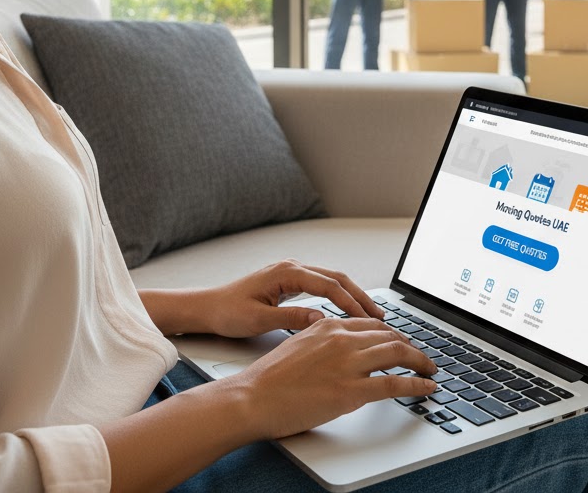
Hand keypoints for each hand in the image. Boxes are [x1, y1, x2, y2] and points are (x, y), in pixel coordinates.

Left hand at [200, 259, 386, 338]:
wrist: (208, 307)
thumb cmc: (228, 312)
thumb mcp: (259, 320)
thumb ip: (291, 319)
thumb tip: (321, 320)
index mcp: (286, 272)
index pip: (329, 285)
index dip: (352, 303)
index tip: (368, 320)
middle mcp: (292, 267)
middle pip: (336, 278)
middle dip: (360, 296)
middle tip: (380, 317)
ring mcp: (291, 272)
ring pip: (331, 280)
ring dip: (351, 296)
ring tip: (371, 315)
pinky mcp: (289, 281)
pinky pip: (321, 285)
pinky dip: (338, 296)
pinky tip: (347, 311)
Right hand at [227, 316, 437, 440]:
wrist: (253, 397)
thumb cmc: (269, 378)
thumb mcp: (297, 344)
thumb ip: (321, 339)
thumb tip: (335, 340)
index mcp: (328, 326)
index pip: (371, 324)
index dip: (392, 333)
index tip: (401, 342)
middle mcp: (341, 339)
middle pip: (389, 335)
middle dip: (410, 345)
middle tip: (421, 356)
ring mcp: (348, 364)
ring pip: (397, 353)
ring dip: (420, 361)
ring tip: (430, 369)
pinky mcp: (351, 391)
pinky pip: (394, 383)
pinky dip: (416, 384)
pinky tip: (427, 387)